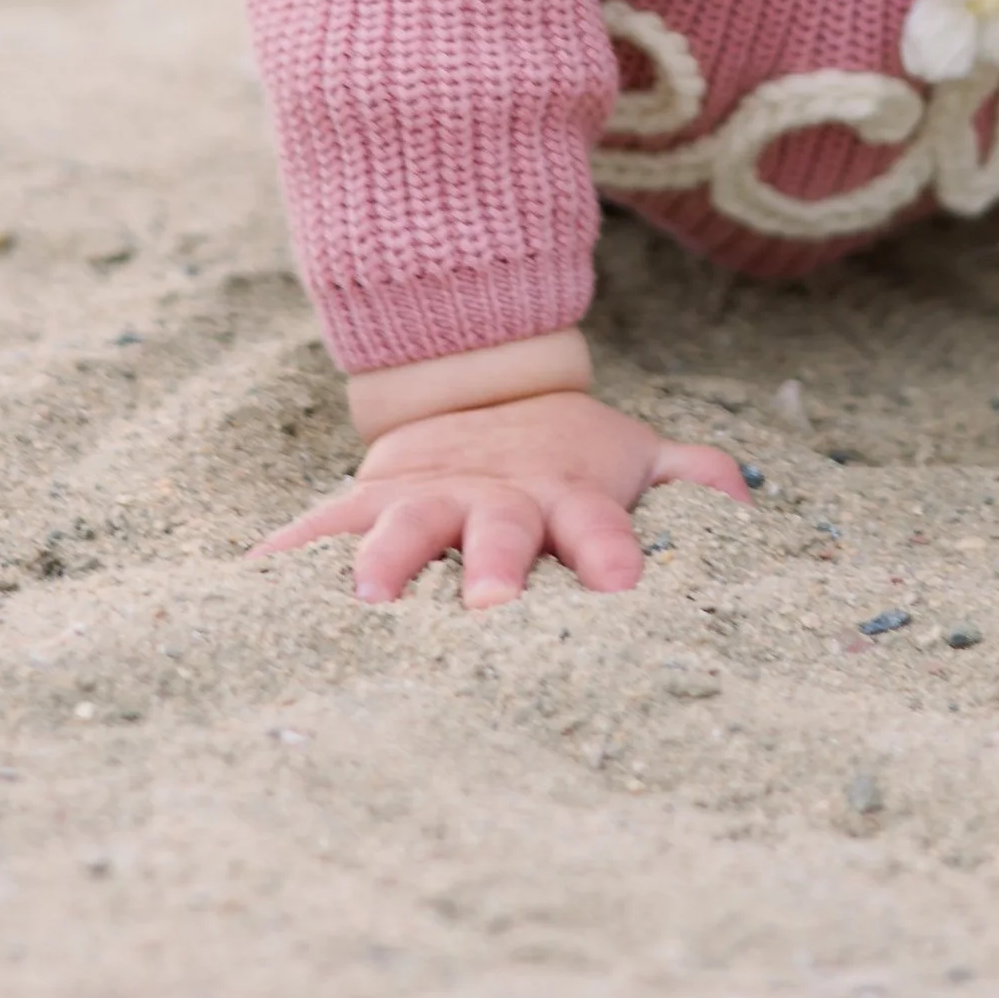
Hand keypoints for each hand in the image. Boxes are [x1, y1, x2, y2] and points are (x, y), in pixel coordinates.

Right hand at [255, 389, 750, 605]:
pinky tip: (248, 588)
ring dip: (387, 562)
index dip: (614, 557)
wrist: (477, 386)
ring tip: (368, 603)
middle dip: (495, 571)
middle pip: (500, 535)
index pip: (602, 531)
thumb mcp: (637, 457)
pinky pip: (318, 528)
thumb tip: (749, 504)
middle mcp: (498, 501)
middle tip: (488, 611)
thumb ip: (695, 478)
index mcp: (570, 499)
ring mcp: (426, 497)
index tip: (624, 593)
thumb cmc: (571, 456)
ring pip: (403, 526)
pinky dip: (284, 558)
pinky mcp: (366, 499)